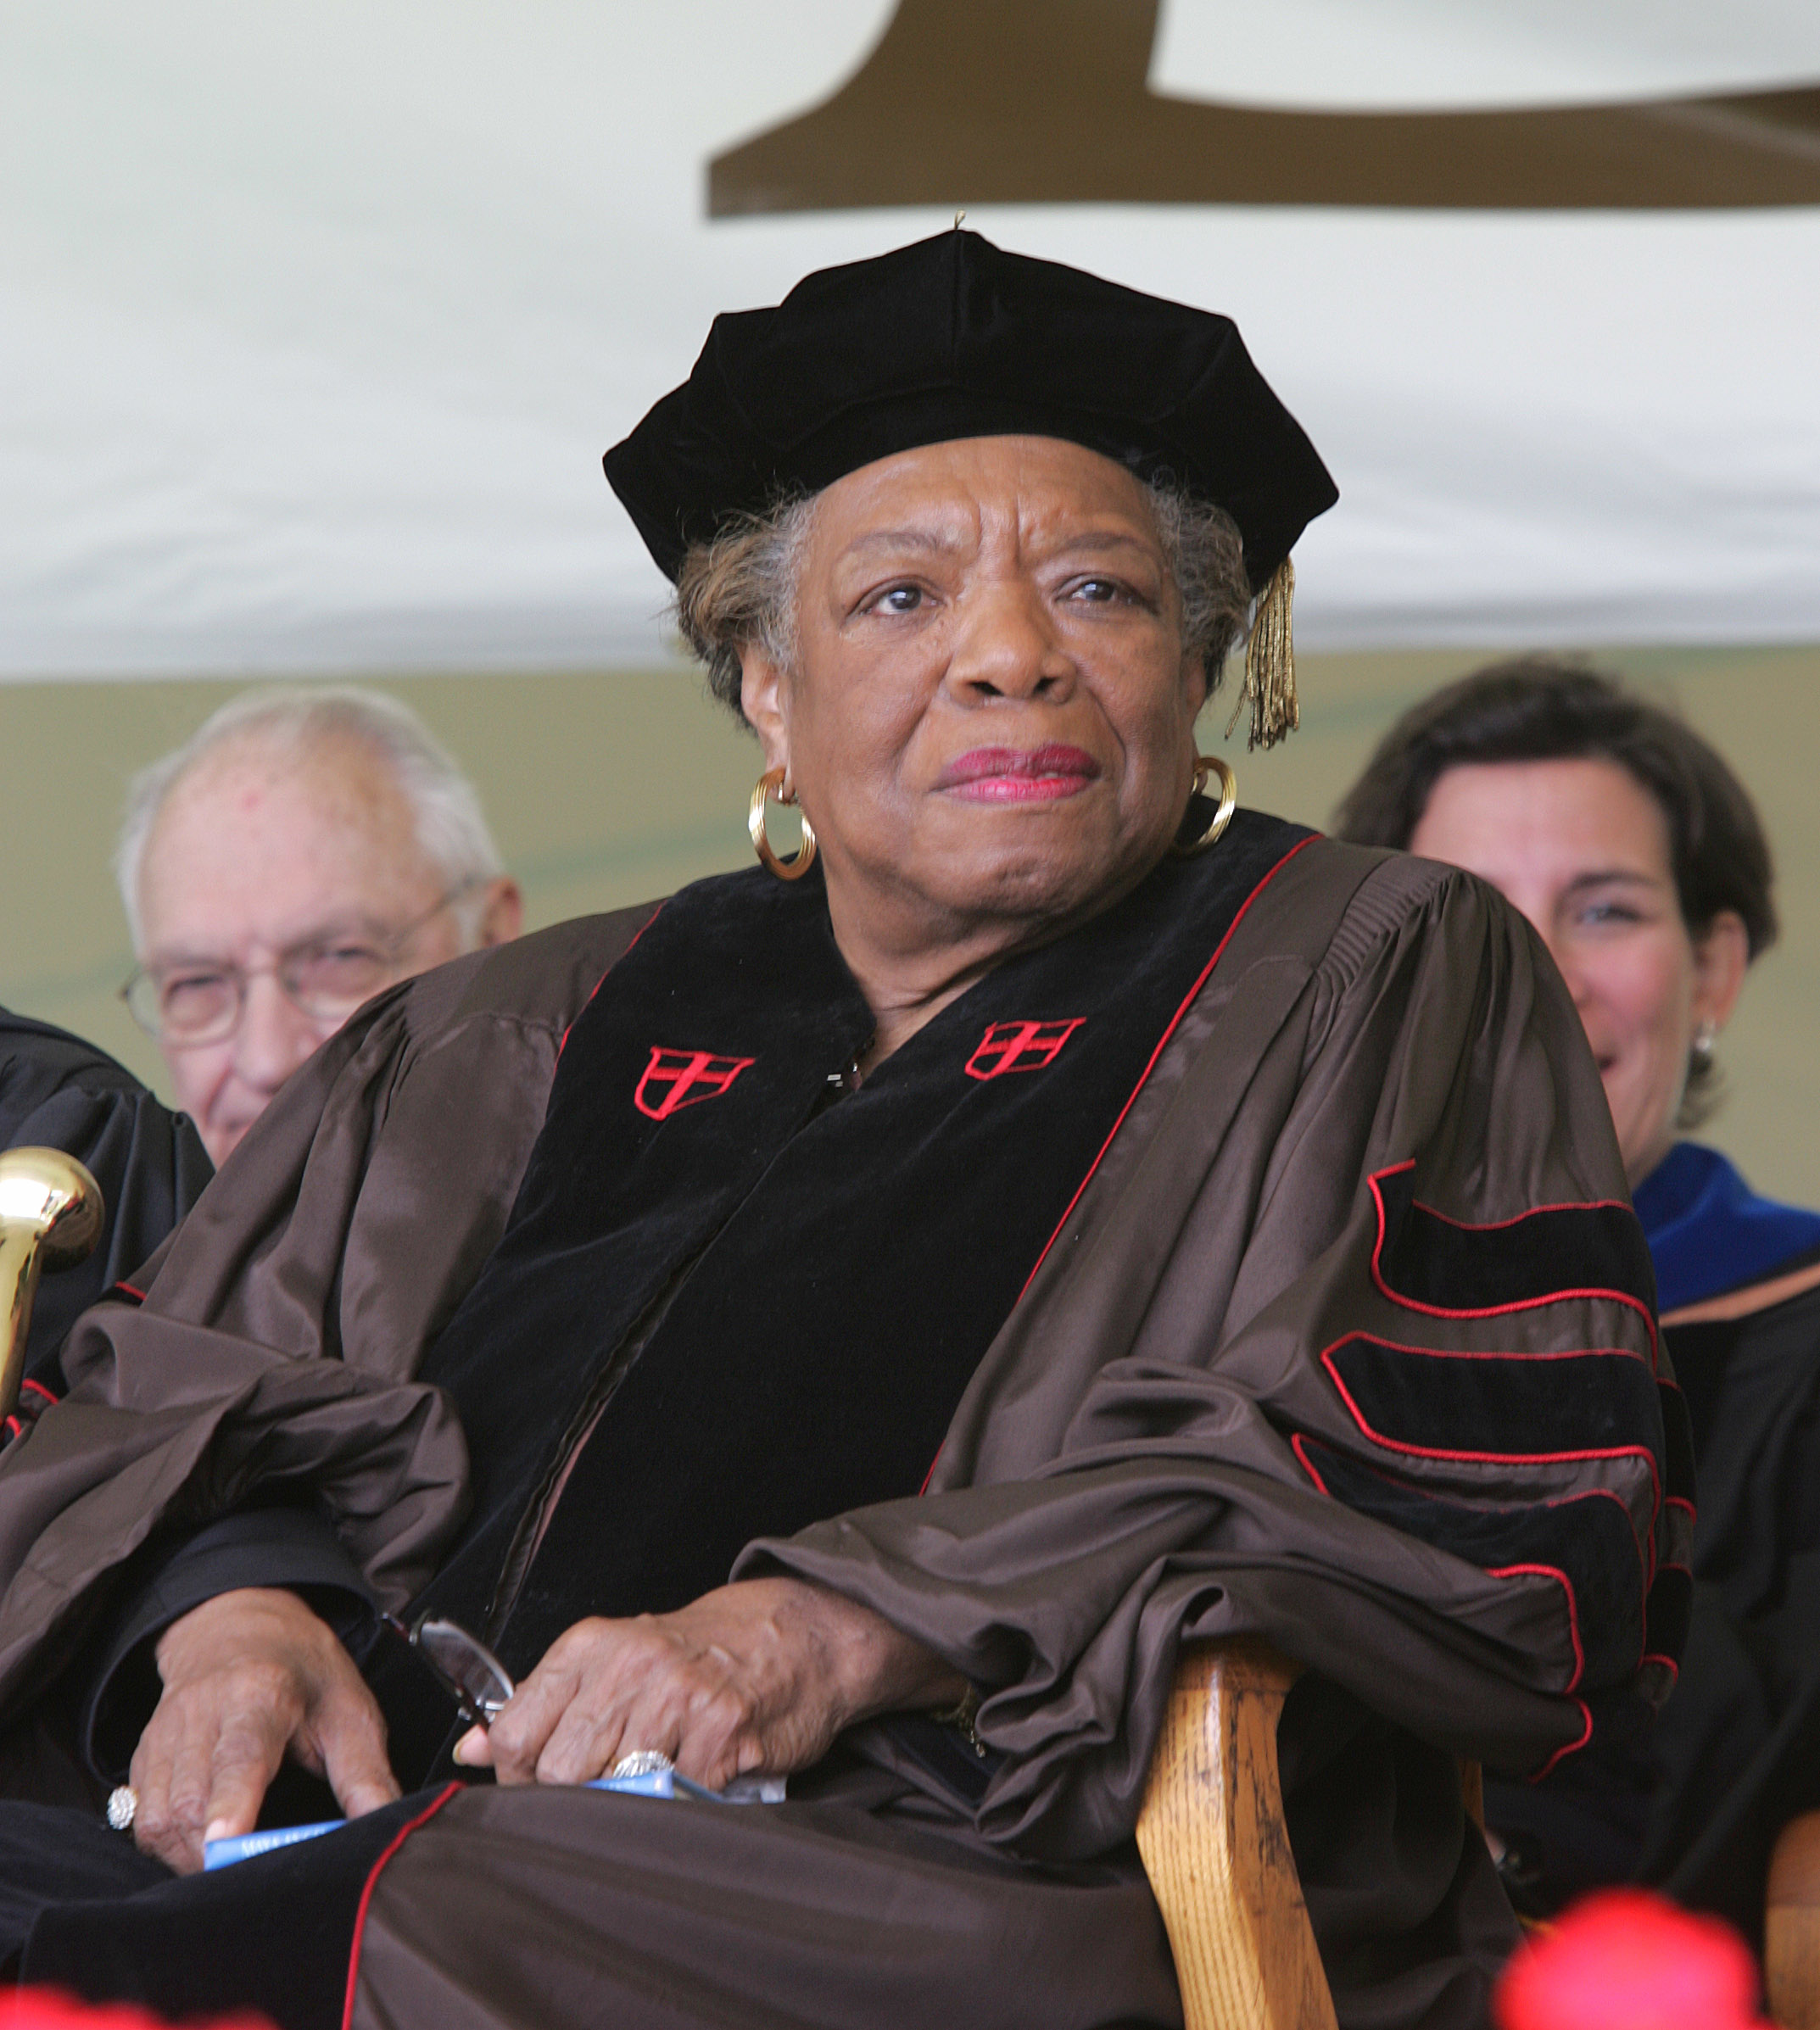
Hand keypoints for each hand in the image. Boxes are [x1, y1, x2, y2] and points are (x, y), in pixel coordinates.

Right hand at [131, 1587, 399, 1872]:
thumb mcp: (349, 1708)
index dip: (232, 1804)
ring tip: (229, 1869)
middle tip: (249, 1883)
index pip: (240, 1755)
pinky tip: (200, 1848)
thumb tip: (386, 1825)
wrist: (240, 1625)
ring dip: (189, 1858)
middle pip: (190, 1800)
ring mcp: (165, 1734)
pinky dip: (168, 1845)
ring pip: (158, 1818)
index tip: (226, 1845)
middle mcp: (202, 1712)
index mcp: (259, 1694)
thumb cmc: (302, 1673)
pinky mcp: (143, 1756)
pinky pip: (141, 1819)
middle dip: (212, 1855)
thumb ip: (365, 1773)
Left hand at [454, 1577, 966, 1790]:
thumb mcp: (610, 1661)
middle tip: (601, 1790)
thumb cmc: (693, 1654)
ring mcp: (681, 1697)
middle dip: (571, 1798)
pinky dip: (678, 1802)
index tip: (536, 1785)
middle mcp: (631, 1665)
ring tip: (646, 1783)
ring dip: (628, 1802)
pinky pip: (675, 1798)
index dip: (518, 1776)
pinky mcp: (725, 1730)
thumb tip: (470, 1748)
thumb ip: (541, 1704)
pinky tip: (690, 1778)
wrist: (789, 1635)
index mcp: (592, 1645)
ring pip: (615, 1791)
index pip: (517, 1732)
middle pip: (561, 1771)